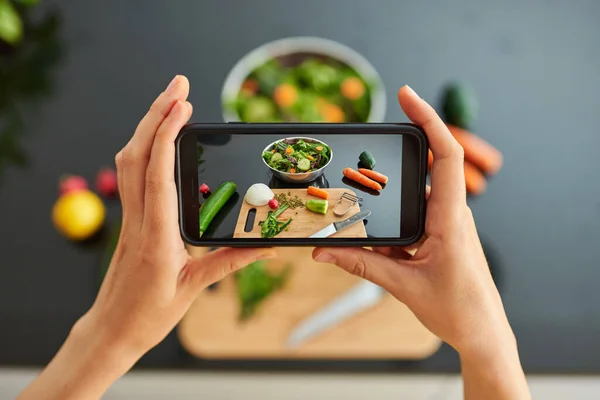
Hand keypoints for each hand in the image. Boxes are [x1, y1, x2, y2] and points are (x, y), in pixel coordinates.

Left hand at [77, 75, 275, 356]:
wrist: (112, 329)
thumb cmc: (148, 314)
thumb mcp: (193, 288)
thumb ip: (229, 261)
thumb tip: (264, 243)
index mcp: (155, 234)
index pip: (157, 172)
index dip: (166, 133)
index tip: (182, 104)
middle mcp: (138, 218)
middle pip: (136, 153)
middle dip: (156, 113)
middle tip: (179, 84)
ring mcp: (130, 216)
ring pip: (129, 159)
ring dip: (148, 125)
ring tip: (172, 101)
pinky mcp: (130, 219)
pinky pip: (131, 174)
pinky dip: (145, 146)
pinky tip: (160, 140)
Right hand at [312, 87, 528, 399]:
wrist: (481, 332)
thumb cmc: (457, 310)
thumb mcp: (402, 286)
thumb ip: (361, 265)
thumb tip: (324, 252)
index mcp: (450, 220)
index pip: (445, 156)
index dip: (429, 121)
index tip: (408, 96)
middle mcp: (451, 214)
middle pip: (431, 162)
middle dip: (404, 142)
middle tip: (373, 131)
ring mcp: (447, 222)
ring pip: (418, 189)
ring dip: (393, 183)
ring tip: (362, 180)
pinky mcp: (440, 232)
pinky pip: (416, 210)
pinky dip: (394, 209)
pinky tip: (373, 223)